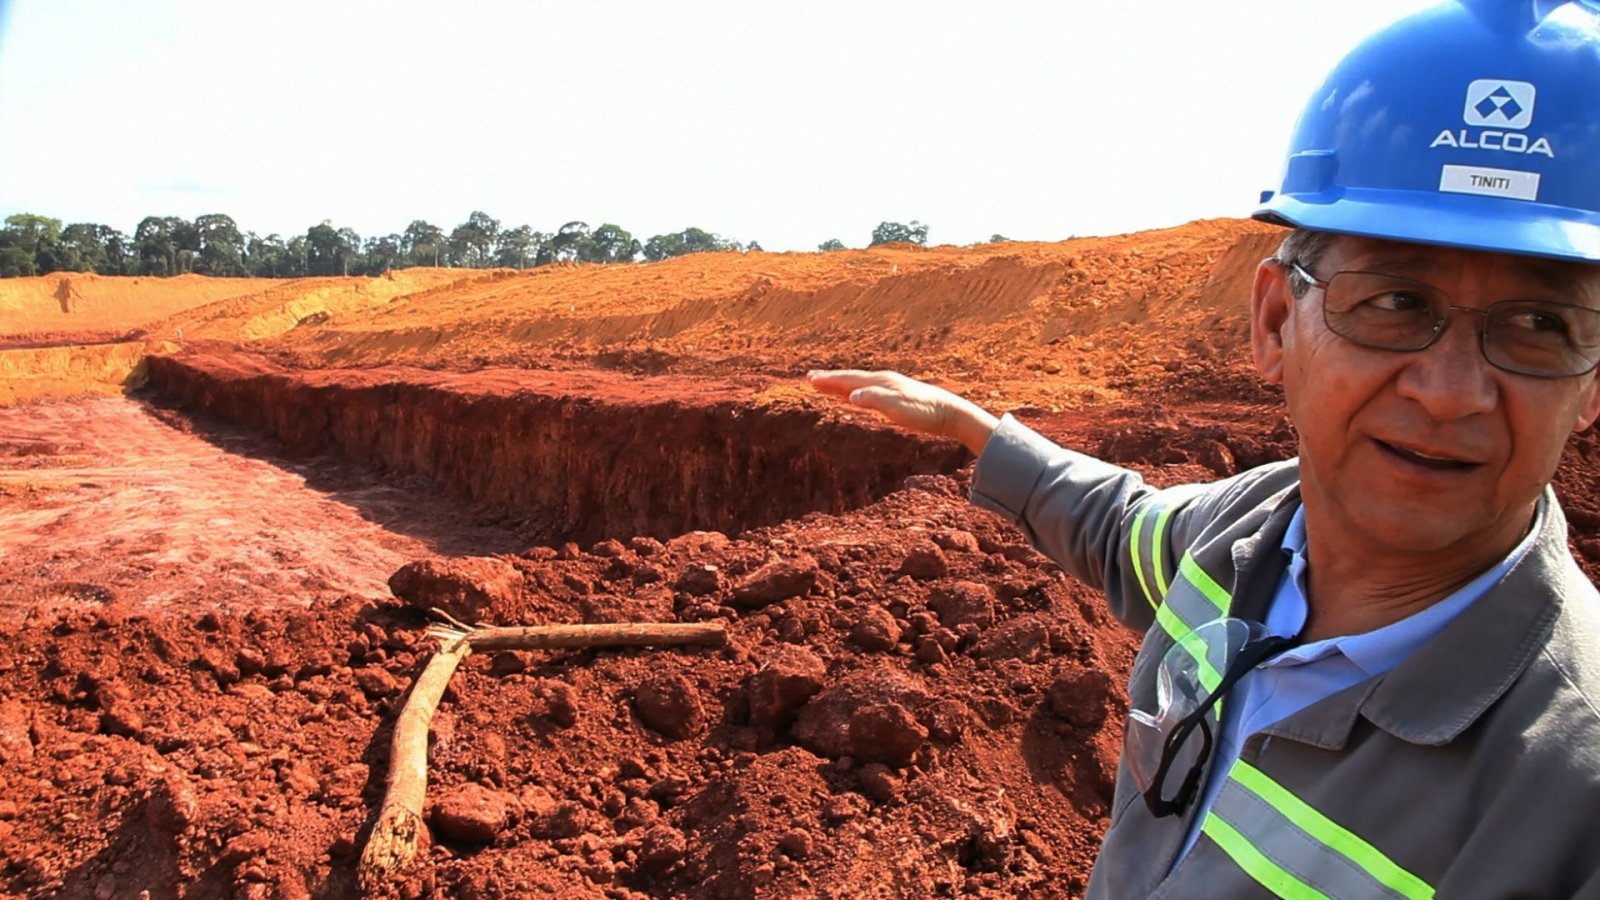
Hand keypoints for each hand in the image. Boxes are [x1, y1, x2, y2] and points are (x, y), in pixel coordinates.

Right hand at [806, 369, 998, 454]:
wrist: (948, 413)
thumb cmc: (923, 412)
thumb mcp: (898, 409)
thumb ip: (874, 400)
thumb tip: (851, 396)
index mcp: (880, 382)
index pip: (848, 379)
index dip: (829, 380)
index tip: (810, 379)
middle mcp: (884, 380)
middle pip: (851, 378)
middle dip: (831, 379)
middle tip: (811, 378)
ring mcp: (891, 387)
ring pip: (859, 383)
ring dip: (842, 384)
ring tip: (827, 384)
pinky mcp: (897, 396)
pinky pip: (869, 390)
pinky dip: (856, 390)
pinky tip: (856, 395)